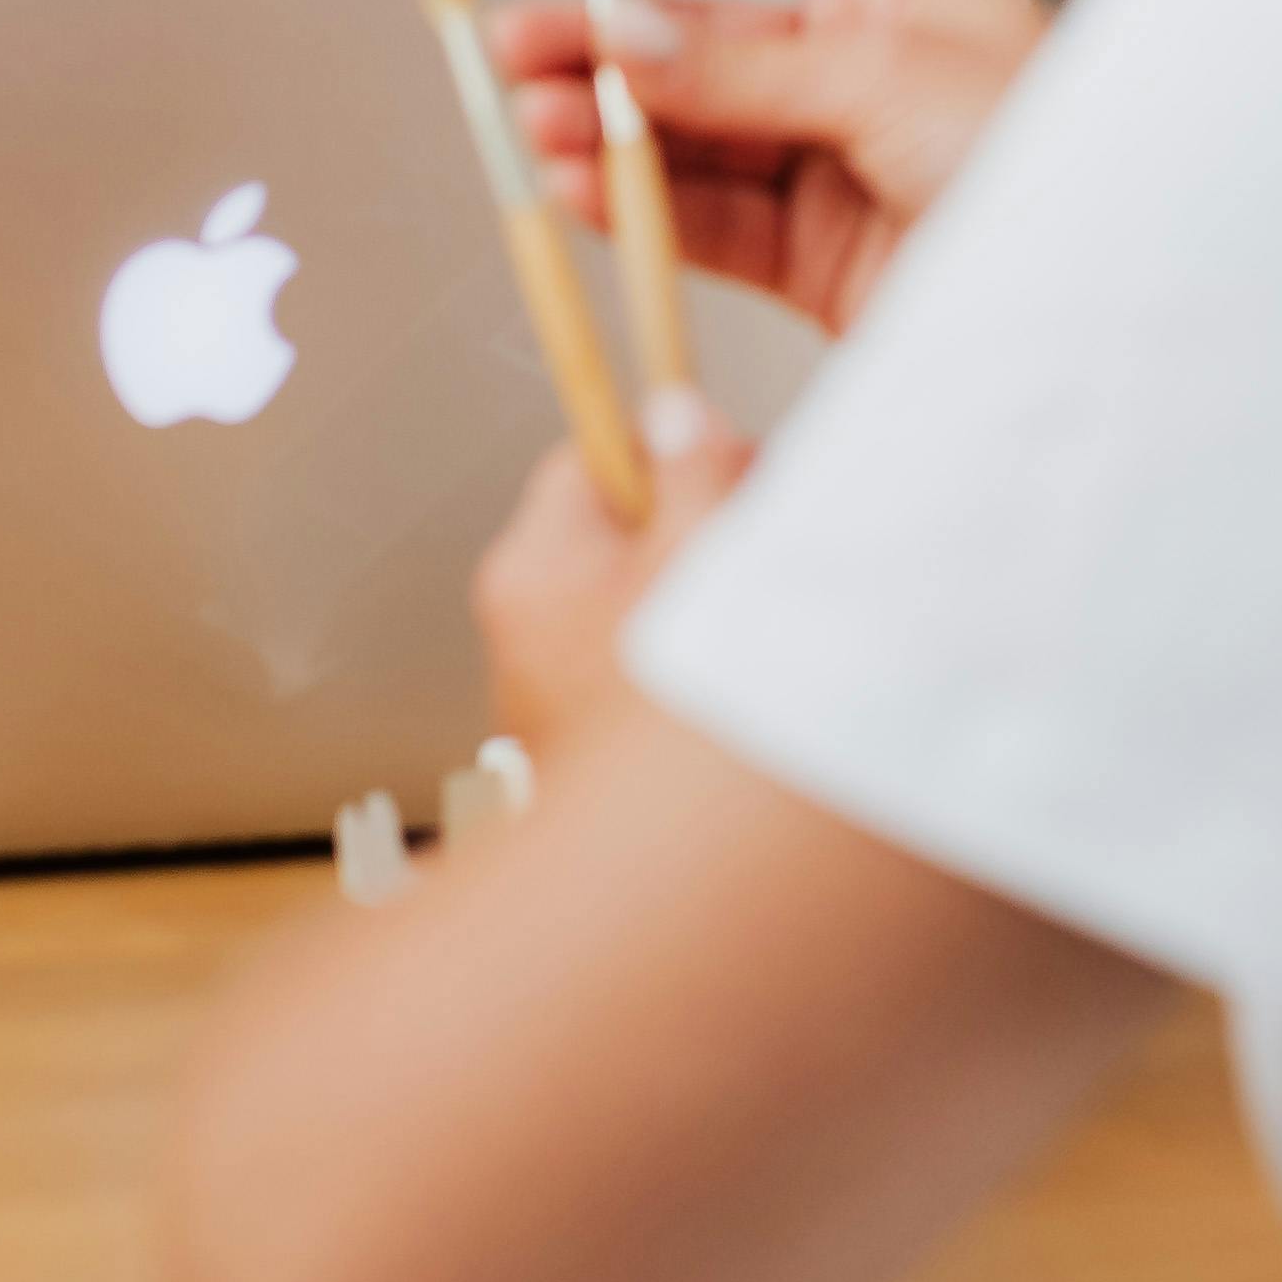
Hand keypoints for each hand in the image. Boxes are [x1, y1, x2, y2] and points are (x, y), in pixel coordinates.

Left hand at [470, 389, 750, 759]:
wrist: (679, 869)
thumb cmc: (681, 710)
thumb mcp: (703, 553)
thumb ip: (692, 469)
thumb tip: (676, 411)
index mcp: (531, 569)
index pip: (586, 460)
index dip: (662, 452)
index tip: (724, 466)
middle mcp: (522, 633)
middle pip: (615, 534)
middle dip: (696, 530)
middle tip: (760, 540)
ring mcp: (552, 700)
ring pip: (635, 607)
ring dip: (700, 602)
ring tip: (759, 622)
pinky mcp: (588, 752)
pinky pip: (640, 673)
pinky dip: (690, 667)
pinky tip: (739, 686)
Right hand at [484, 0, 1043, 340]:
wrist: (1103, 298)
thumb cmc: (1061, 157)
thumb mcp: (894, 80)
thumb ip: (748, 67)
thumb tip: (632, 35)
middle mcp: (851, 52)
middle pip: (697, 27)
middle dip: (605, 40)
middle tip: (524, 51)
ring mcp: (825, 150)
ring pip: (687, 127)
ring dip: (607, 126)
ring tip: (541, 131)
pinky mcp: (811, 247)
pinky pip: (704, 214)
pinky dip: (638, 202)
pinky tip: (587, 186)